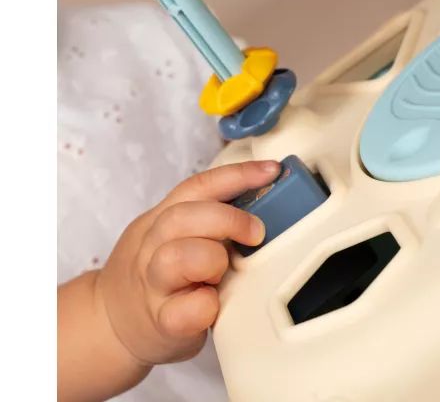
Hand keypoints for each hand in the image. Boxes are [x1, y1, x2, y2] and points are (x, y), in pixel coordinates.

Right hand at [96, 160, 279, 365]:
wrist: (112, 324)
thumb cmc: (160, 275)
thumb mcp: (174, 235)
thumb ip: (207, 217)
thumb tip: (265, 198)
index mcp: (161, 219)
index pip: (198, 186)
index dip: (237, 175)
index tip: (271, 171)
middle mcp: (152, 247)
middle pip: (182, 216)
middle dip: (227, 219)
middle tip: (256, 233)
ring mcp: (153, 285)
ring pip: (176, 257)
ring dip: (211, 260)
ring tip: (224, 273)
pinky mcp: (161, 323)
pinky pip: (184, 311)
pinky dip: (205, 305)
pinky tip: (214, 304)